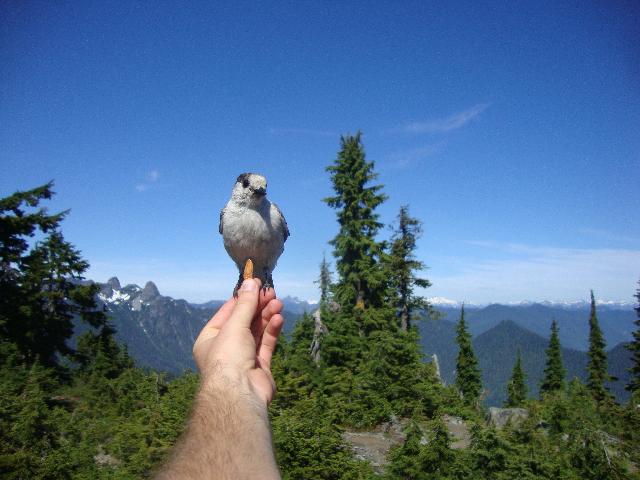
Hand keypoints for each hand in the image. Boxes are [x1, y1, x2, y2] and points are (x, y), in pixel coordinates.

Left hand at [193, 278, 283, 405]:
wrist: (239, 394)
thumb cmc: (227, 357)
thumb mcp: (234, 325)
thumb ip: (245, 303)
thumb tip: (251, 281)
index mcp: (210, 339)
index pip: (227, 313)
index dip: (242, 298)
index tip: (256, 284)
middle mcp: (225, 348)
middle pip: (244, 321)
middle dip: (258, 306)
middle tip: (271, 292)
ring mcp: (243, 358)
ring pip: (257, 332)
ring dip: (267, 316)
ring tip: (278, 303)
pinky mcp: (260, 367)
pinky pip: (266, 344)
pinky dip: (272, 330)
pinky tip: (279, 318)